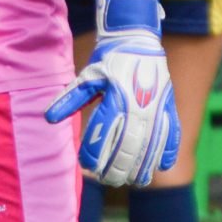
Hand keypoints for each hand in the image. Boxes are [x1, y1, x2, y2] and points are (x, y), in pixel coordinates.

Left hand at [45, 0, 180, 186]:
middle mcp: (138, 108)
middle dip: (117, 169)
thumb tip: (49, 118)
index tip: (87, 166)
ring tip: (132, 180)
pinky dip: (167, 152)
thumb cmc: (108, 60)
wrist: (138, 40)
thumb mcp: (87, 77)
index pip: (103, 138)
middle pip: (128, 149)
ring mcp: (156, 110)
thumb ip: (70, 99)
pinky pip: (172, 136)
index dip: (94, 156)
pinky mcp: (169, 108)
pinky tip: (160, 166)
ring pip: (150, 148)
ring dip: (141, 168)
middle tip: (108, 179)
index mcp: (115, 101)